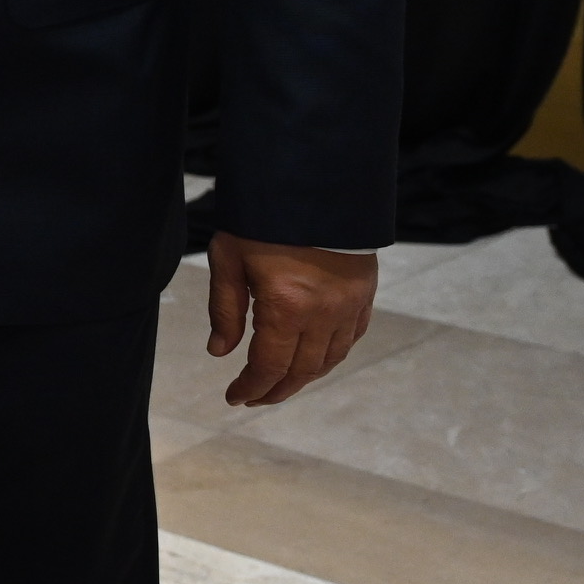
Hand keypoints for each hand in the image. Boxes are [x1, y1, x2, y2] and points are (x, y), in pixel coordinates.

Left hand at [204, 232, 377, 405]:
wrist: (313, 185)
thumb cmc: (262, 219)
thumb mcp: (230, 259)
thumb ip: (225, 310)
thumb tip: (219, 353)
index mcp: (287, 306)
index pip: (270, 366)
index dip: (252, 387)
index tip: (235, 397)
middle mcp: (324, 313)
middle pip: (302, 371)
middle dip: (275, 390)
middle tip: (253, 397)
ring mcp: (350, 305)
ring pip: (330, 359)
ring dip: (304, 377)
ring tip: (279, 382)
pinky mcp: (364, 294)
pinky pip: (351, 338)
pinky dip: (330, 355)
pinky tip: (313, 359)